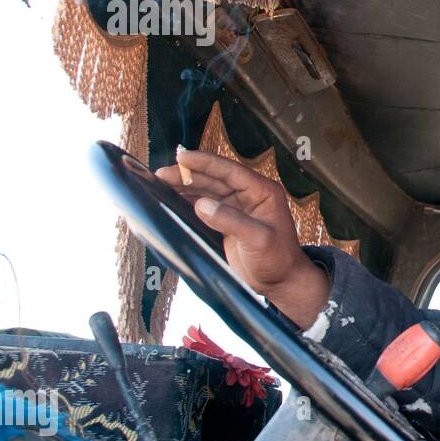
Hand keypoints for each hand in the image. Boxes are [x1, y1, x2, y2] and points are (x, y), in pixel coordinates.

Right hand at [154, 150, 329, 327]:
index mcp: (262, 192)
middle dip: (188, 174)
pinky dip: (187, 202)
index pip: (230, 171)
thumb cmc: (277, 260)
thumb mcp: (258, 239)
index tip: (182, 157)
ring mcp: (236, 208)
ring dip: (184, 186)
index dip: (205, 163)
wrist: (280, 283)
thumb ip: (232, 221)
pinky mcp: (226, 221)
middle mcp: (249, 195)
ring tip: (159, 183)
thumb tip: (202, 205)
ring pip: (207, 191)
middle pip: (214, 179)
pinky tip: (170, 199)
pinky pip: (204, 206)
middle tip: (161, 174)